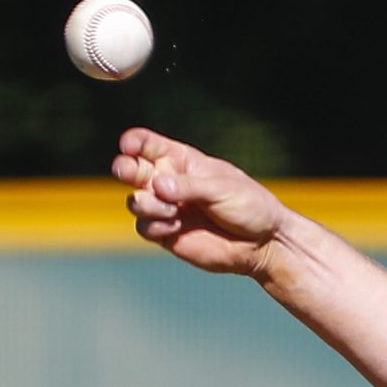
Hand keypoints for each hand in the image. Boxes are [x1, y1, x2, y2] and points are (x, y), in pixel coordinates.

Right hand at [111, 128, 288, 276]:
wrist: (262, 243)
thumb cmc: (248, 206)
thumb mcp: (222, 189)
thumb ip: (189, 187)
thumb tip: (157, 186)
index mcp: (182, 161)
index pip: (147, 144)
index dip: (133, 142)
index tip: (129, 146)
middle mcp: (168, 182)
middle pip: (131, 169)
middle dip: (124, 168)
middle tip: (128, 172)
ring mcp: (166, 209)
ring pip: (135, 200)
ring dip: (144, 202)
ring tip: (170, 210)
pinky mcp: (166, 234)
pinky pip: (144, 227)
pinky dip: (154, 226)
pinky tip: (174, 227)